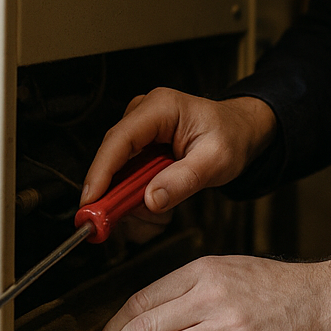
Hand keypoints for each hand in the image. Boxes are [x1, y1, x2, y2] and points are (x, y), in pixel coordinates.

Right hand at [81, 89, 276, 215]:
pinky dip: (137, 198)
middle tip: (134, 223)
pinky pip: (125, 178)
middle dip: (119, 197)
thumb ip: (184, 180)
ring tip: (160, 216)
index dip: (100, 173)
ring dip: (132, 202)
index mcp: (160, 108)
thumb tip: (151, 199)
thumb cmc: (231, 136)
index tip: (91, 202)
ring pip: (117, 174)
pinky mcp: (137, 148)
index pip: (119, 140)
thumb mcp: (216, 160)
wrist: (239, 131)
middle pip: (112, 160)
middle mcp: (142, 115)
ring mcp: (138, 132)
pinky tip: (158, 205)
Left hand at [88, 254, 330, 330]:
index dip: (111, 329)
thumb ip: (190, 291)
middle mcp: (211, 297)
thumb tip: (147, 321)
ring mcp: (229, 329)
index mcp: (202, 272)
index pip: (140, 301)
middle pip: (142, 330)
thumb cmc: (280, 290)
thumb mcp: (228, 271)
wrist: (325, 301)